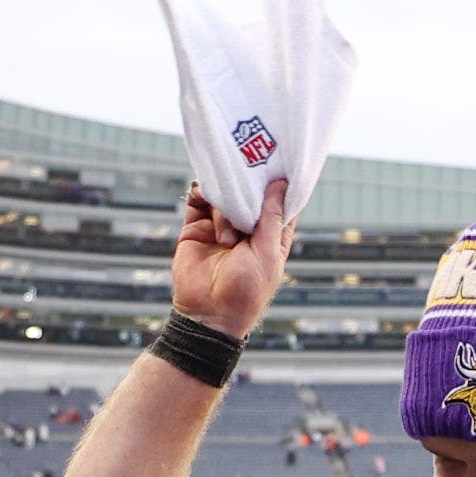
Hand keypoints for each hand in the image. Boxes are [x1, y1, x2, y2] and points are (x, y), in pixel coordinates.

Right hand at [169, 178, 295, 339]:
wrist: (207, 314)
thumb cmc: (246, 291)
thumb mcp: (267, 253)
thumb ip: (271, 217)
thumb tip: (280, 184)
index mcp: (270, 236)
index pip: (279, 202)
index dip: (280, 184)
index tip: (279, 162)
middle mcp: (246, 229)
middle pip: (250, 192)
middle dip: (249, 181)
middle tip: (249, 164)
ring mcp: (220, 227)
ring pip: (225, 194)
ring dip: (225, 205)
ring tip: (225, 237)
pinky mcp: (195, 228)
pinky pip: (198, 201)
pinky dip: (201, 192)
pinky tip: (204, 194)